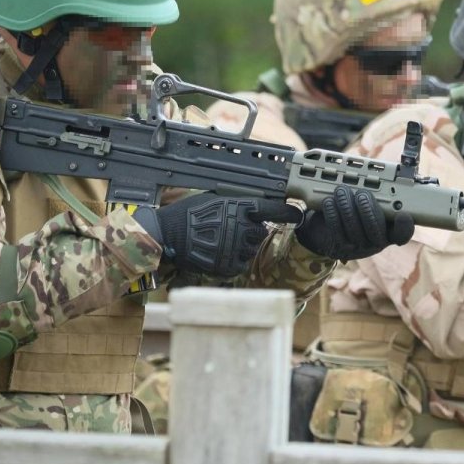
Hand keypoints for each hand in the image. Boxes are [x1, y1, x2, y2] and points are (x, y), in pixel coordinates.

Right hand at [134, 193, 298, 277]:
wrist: (167, 235)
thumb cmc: (187, 214)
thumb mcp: (214, 199)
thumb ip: (237, 203)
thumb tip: (255, 207)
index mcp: (238, 208)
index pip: (272, 210)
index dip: (287, 213)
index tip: (297, 214)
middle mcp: (241, 228)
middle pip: (261, 232)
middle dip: (251, 231)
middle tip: (231, 230)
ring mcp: (235, 248)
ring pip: (251, 249)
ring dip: (242, 246)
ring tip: (220, 241)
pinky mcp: (228, 265)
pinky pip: (240, 264)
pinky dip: (233, 261)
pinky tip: (218, 253)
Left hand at [294, 185, 414, 259]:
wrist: (326, 224)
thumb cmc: (354, 206)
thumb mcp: (370, 197)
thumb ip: (380, 188)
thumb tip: (391, 169)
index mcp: (389, 229)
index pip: (402, 233)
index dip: (404, 226)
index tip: (402, 215)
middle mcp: (376, 241)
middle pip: (376, 231)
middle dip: (368, 210)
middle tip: (362, 193)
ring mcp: (357, 247)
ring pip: (354, 230)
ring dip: (347, 207)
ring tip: (341, 190)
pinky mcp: (338, 247)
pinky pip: (336, 231)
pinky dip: (332, 214)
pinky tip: (329, 201)